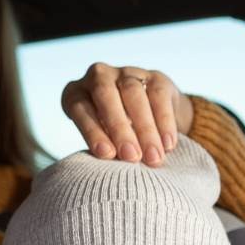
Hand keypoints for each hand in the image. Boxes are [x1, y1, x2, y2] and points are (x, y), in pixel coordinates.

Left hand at [60, 63, 195, 166]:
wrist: (149, 118)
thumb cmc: (114, 137)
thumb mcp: (101, 140)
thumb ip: (103, 148)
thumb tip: (112, 170)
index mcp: (75, 93)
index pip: (80, 108)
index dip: (92, 130)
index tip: (107, 155)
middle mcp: (98, 76)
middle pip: (105, 95)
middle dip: (119, 128)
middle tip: (132, 157)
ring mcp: (127, 73)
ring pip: (133, 94)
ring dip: (145, 128)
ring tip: (153, 157)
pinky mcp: (155, 78)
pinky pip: (159, 96)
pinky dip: (164, 122)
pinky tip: (168, 144)